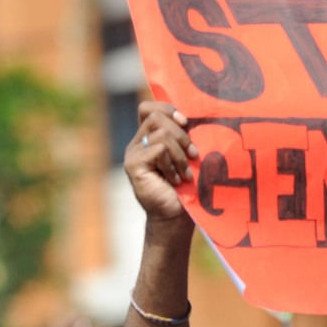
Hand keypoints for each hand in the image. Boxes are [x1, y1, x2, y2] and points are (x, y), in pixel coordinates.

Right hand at [124, 101, 198, 221]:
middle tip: (194, 155)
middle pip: (156, 116)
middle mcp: (138, 143)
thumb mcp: (188, 157)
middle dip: (181, 135)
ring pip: (161, 133)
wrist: (175, 218)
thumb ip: (184, 138)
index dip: (168, 109)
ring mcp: (133, 153)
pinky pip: (159, 149)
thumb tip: (194, 118)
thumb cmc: (186, 189)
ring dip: (180, 154)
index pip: (150, 108)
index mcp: (150, 138)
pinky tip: (175, 180)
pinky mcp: (132, 164)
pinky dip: (173, 164)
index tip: (186, 122)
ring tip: (185, 173)